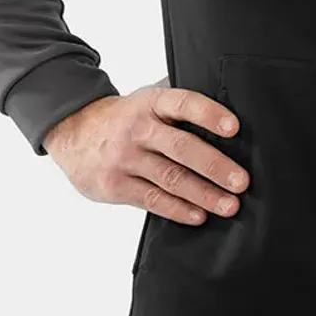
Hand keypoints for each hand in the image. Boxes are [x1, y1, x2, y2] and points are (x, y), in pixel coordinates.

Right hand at [42, 81, 249, 225]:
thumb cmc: (126, 117)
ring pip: (170, 179)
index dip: (209, 114)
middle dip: (215, 166)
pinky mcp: (115, 185)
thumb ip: (179, 102)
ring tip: (229, 205)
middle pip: (181, 148)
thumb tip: (228, 100)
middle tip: (241, 181)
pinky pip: (152, 200)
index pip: (184, 103)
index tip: (235, 128)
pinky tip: (199, 215)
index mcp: (151, 102)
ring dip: (203, 194)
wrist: (74, 132)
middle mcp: (138, 128)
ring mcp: (125, 158)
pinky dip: (179, 209)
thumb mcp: (148, 99)